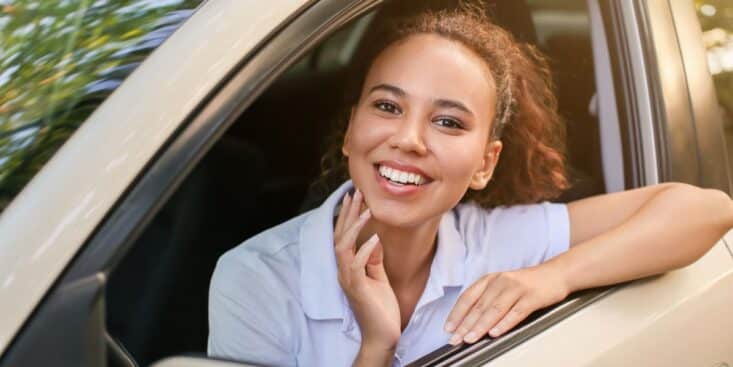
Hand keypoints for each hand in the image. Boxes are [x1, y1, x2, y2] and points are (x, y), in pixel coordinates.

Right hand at [334, 189, 400, 351]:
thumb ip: (374, 259)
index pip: (344, 235)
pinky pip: (356, 265)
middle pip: (340, 236)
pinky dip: (365, 250)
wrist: (383, 335)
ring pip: (343, 247)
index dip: (348, 216)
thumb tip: (375, 238)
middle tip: (356, 192)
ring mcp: (348, 280)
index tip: (356, 196)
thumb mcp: (379, 277)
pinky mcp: (357, 289)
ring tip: (367, 210)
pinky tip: (374, 239)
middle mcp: (344, 271)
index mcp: (348, 267)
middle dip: (348, 213)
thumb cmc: (381, 308)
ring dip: (355, 227)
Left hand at [444, 265, 568, 344]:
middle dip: (465, 325)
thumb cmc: (527, 283)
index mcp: (490, 279)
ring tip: (470, 338)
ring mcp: (516, 288)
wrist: (556, 274)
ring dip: (480, 326)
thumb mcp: (502, 286)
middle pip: (479, 306)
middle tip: (455, 339)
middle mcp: (500, 282)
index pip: (468, 297)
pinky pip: (515, 312)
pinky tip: (495, 333)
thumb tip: (469, 321)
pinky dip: (504, 323)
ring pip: (494, 310)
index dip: (457, 313)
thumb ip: (487, 299)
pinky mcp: (532, 297)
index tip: (448, 328)